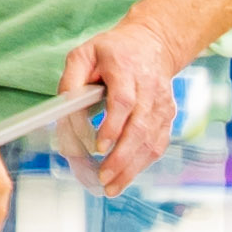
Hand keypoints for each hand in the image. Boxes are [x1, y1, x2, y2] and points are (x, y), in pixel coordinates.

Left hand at [54, 17, 190, 190]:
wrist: (152, 44)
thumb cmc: (111, 52)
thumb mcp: (83, 54)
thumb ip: (71, 81)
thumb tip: (64, 111)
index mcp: (125, 69)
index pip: (123, 102)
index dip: (112, 126)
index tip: (98, 148)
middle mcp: (149, 88)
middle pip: (139, 127)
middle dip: (121, 157)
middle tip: (103, 177)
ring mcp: (162, 104)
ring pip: (151, 140)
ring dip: (132, 167)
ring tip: (111, 186)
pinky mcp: (168, 115)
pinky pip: (158, 143)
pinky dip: (143, 163)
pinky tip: (126, 176)